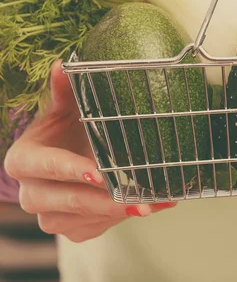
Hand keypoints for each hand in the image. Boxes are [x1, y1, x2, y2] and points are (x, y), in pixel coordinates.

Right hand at [4, 60, 175, 241]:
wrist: (66, 156)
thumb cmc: (64, 129)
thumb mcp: (64, 108)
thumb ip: (65, 89)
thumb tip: (63, 64)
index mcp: (23, 160)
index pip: (47, 166)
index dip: (72, 169)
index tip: (98, 172)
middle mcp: (31, 193)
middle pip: (66, 200)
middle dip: (103, 200)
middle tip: (137, 198)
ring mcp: (48, 216)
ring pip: (83, 219)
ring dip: (119, 211)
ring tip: (155, 202)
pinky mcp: (70, 230)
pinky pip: (95, 228)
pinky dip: (122, 218)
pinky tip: (149, 206)